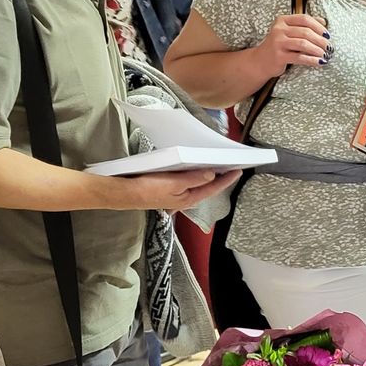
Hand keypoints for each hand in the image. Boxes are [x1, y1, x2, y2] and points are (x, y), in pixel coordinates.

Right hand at [124, 168, 241, 211]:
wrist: (127, 194)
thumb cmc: (149, 188)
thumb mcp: (174, 182)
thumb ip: (194, 179)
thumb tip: (212, 175)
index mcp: (190, 199)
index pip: (213, 188)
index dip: (227, 179)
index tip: (238, 170)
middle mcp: (187, 199)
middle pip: (208, 187)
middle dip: (221, 178)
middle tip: (232, 166)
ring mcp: (179, 196)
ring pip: (199, 185)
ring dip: (209, 176)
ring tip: (219, 166)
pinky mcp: (171, 191)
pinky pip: (189, 183)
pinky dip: (196, 176)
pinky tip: (197, 170)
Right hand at [256, 14, 330, 75]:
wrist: (261, 61)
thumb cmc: (279, 45)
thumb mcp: (289, 32)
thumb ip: (304, 25)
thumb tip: (323, 21)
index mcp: (282, 20)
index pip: (304, 19)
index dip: (318, 26)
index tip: (328, 35)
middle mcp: (279, 29)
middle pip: (306, 32)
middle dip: (321, 40)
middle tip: (330, 47)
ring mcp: (278, 43)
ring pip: (303, 44)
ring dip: (318, 50)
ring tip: (326, 55)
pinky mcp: (279, 56)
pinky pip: (299, 57)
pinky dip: (312, 60)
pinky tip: (319, 62)